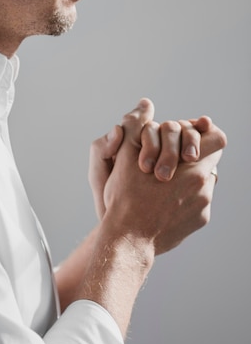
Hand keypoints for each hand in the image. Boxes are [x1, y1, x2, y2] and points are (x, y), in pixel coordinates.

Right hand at [100, 99, 226, 254]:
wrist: (128, 238)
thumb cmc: (126, 197)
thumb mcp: (126, 156)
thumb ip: (139, 126)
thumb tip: (146, 104)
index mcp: (193, 166)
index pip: (217, 138)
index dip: (204, 132)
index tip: (192, 132)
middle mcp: (204, 186)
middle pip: (211, 159)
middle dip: (193, 154)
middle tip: (174, 156)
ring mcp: (203, 206)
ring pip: (204, 180)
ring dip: (188, 176)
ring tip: (164, 181)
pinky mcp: (199, 221)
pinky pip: (199, 201)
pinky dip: (186, 197)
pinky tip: (165, 200)